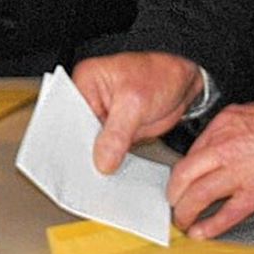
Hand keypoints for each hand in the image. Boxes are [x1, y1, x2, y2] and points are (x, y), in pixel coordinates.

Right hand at [72, 52, 203, 173]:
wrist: (184, 80)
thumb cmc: (159, 74)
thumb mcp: (135, 102)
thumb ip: (116, 133)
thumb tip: (102, 162)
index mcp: (84, 83)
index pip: (68, 116)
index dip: (70, 140)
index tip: (75, 163)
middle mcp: (89, 101)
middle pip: (79, 134)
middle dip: (85, 155)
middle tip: (90, 175)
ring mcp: (103, 118)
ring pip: (94, 147)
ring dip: (100, 162)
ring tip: (103, 180)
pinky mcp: (117, 132)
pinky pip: (110, 152)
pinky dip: (114, 163)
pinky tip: (116, 174)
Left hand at [167, 102, 253, 236]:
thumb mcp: (246, 113)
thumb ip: (225, 129)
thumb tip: (213, 144)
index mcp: (221, 127)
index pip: (189, 153)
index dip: (182, 172)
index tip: (180, 181)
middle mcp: (223, 149)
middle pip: (183, 175)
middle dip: (173, 194)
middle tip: (172, 203)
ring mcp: (238, 173)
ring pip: (198, 196)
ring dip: (186, 212)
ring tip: (182, 221)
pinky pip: (227, 214)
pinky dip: (210, 226)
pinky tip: (201, 233)